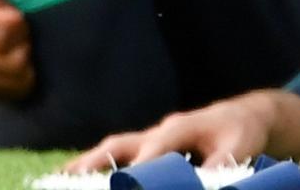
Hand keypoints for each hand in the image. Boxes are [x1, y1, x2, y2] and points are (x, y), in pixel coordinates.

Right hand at [0, 0, 33, 102]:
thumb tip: (16, 21)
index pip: (2, 36)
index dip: (20, 27)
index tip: (18, 18)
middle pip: (15, 63)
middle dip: (26, 45)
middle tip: (21, 35)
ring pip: (18, 83)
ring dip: (26, 64)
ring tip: (15, 49)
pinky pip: (13, 93)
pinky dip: (20, 78)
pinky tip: (10, 64)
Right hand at [64, 89, 299, 173]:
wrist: (244, 116)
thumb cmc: (241, 133)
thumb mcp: (239, 149)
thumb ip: (220, 167)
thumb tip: (208, 184)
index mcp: (180, 128)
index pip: (154, 148)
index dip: (140, 165)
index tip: (125, 182)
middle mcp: (158, 131)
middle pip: (119, 145)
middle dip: (94, 163)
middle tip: (67, 180)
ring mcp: (149, 139)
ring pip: (111, 150)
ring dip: (84, 166)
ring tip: (56, 182)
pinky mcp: (147, 149)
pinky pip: (114, 157)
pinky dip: (92, 167)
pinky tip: (69, 180)